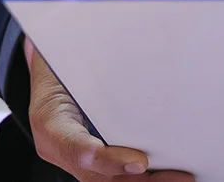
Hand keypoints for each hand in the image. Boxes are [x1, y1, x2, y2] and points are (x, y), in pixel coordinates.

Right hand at [27, 39, 193, 181]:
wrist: (44, 70)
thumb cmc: (59, 59)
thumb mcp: (70, 57)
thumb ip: (96, 69)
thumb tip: (134, 54)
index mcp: (49, 120)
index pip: (78, 150)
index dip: (109, 161)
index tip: (141, 161)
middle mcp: (55, 147)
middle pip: (98, 177)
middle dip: (140, 180)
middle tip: (177, 176)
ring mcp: (69, 158)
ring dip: (144, 181)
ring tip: (178, 177)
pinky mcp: (83, 162)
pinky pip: (109, 177)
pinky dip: (136, 176)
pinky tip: (164, 173)